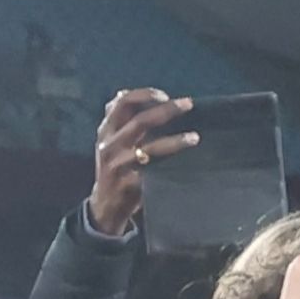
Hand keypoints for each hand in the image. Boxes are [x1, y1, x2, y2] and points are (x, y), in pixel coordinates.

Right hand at [86, 89, 196, 239]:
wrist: (104, 207)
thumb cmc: (114, 168)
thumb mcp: (110, 141)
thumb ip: (118, 118)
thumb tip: (124, 91)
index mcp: (106, 130)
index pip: (123, 102)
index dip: (145, 95)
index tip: (165, 96)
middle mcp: (109, 145)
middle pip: (140, 121)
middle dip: (167, 110)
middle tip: (189, 105)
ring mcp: (118, 166)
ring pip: (150, 149)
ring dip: (175, 141)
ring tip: (195, 137)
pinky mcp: (128, 185)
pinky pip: (153, 173)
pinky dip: (170, 166)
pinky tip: (185, 164)